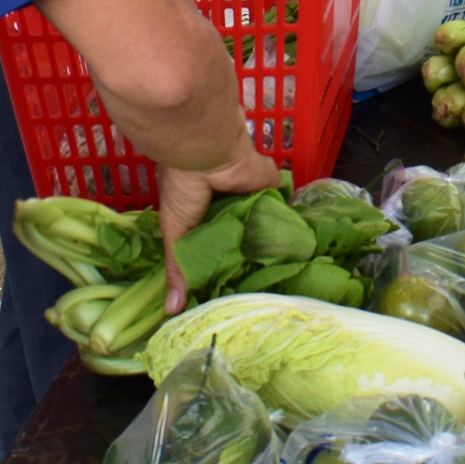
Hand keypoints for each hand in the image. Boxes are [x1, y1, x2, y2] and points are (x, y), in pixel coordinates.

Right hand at [155, 145, 281, 313]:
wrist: (207, 152)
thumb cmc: (184, 189)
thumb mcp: (175, 232)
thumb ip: (178, 269)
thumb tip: (171, 311)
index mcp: (203, 216)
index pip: (216, 248)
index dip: (222, 268)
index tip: (228, 294)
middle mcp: (228, 209)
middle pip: (242, 240)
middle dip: (247, 261)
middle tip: (256, 291)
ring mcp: (251, 199)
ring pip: (263, 228)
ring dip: (267, 246)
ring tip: (277, 278)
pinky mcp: (272, 190)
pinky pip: (281, 211)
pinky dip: (285, 227)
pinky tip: (293, 253)